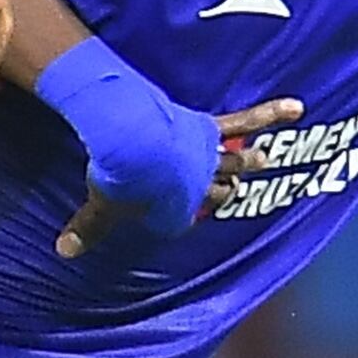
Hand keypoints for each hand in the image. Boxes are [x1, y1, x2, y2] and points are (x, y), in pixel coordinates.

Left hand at [56, 97, 301, 259]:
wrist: (133, 138)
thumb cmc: (121, 174)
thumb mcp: (101, 204)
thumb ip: (87, 227)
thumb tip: (62, 251)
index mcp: (176, 209)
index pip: (179, 218)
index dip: (173, 216)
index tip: (165, 215)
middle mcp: (199, 185)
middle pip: (217, 190)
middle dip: (221, 190)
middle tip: (229, 190)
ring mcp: (209, 156)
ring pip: (237, 161)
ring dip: (251, 161)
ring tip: (268, 158)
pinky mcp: (212, 127)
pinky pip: (247, 120)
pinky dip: (272, 113)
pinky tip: (294, 106)